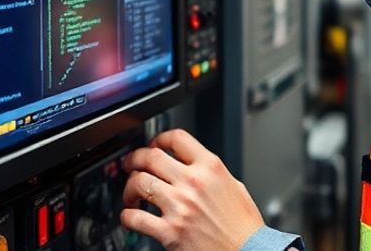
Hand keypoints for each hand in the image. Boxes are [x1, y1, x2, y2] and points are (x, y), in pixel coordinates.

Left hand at [121, 129, 263, 249]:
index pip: (176, 139)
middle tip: (131, 164)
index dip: (158, 139)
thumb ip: (212, 173)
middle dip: (135, 158)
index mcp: (211, 168)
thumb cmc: (243, 226)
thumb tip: (195, 167)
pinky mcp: (170, 231)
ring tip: (131, 194)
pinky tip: (130, 216)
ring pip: (139, 182)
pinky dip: (127, 216)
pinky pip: (135, 217)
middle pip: (151, 156)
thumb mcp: (234, 187)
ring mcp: (180, 206)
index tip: (152, 145)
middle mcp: (193, 183)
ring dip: (129, 187)